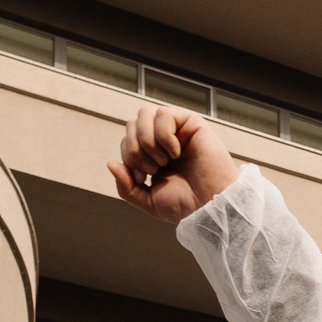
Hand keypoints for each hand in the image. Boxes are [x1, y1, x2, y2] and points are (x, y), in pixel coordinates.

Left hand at [106, 106, 239, 222]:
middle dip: (135, 150)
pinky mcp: (190, 122)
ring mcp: (177, 129)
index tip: (145, 179)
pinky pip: (163, 115)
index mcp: (153, 155)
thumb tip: (111, 163)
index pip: (127, 140)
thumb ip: (126, 187)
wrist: (210, 207)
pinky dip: (164, 135)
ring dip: (147, 141)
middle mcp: (164, 139)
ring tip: (164, 160)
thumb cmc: (186, 206)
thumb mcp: (148, 201)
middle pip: (131, 124)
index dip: (128, 158)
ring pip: (144, 114)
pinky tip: (176, 152)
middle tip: (153, 170)